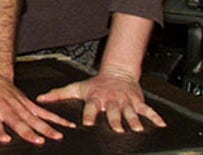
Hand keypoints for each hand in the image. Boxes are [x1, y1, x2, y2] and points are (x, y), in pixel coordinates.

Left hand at [0, 73, 72, 144]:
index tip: (4, 138)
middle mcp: (6, 106)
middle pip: (17, 120)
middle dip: (27, 130)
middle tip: (37, 140)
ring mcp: (19, 105)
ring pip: (33, 116)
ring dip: (45, 127)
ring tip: (56, 137)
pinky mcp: (28, 104)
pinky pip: (44, 112)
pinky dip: (56, 119)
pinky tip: (67, 127)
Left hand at [37, 65, 165, 132]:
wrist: (117, 73)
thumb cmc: (95, 84)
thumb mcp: (76, 87)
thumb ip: (58, 94)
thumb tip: (40, 99)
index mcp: (96, 98)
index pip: (91, 107)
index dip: (89, 115)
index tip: (87, 123)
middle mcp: (111, 100)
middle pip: (113, 111)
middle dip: (115, 119)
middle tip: (117, 129)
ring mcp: (125, 101)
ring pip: (130, 112)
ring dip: (134, 120)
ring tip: (137, 129)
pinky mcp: (137, 101)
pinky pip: (147, 110)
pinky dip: (155, 116)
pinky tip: (161, 124)